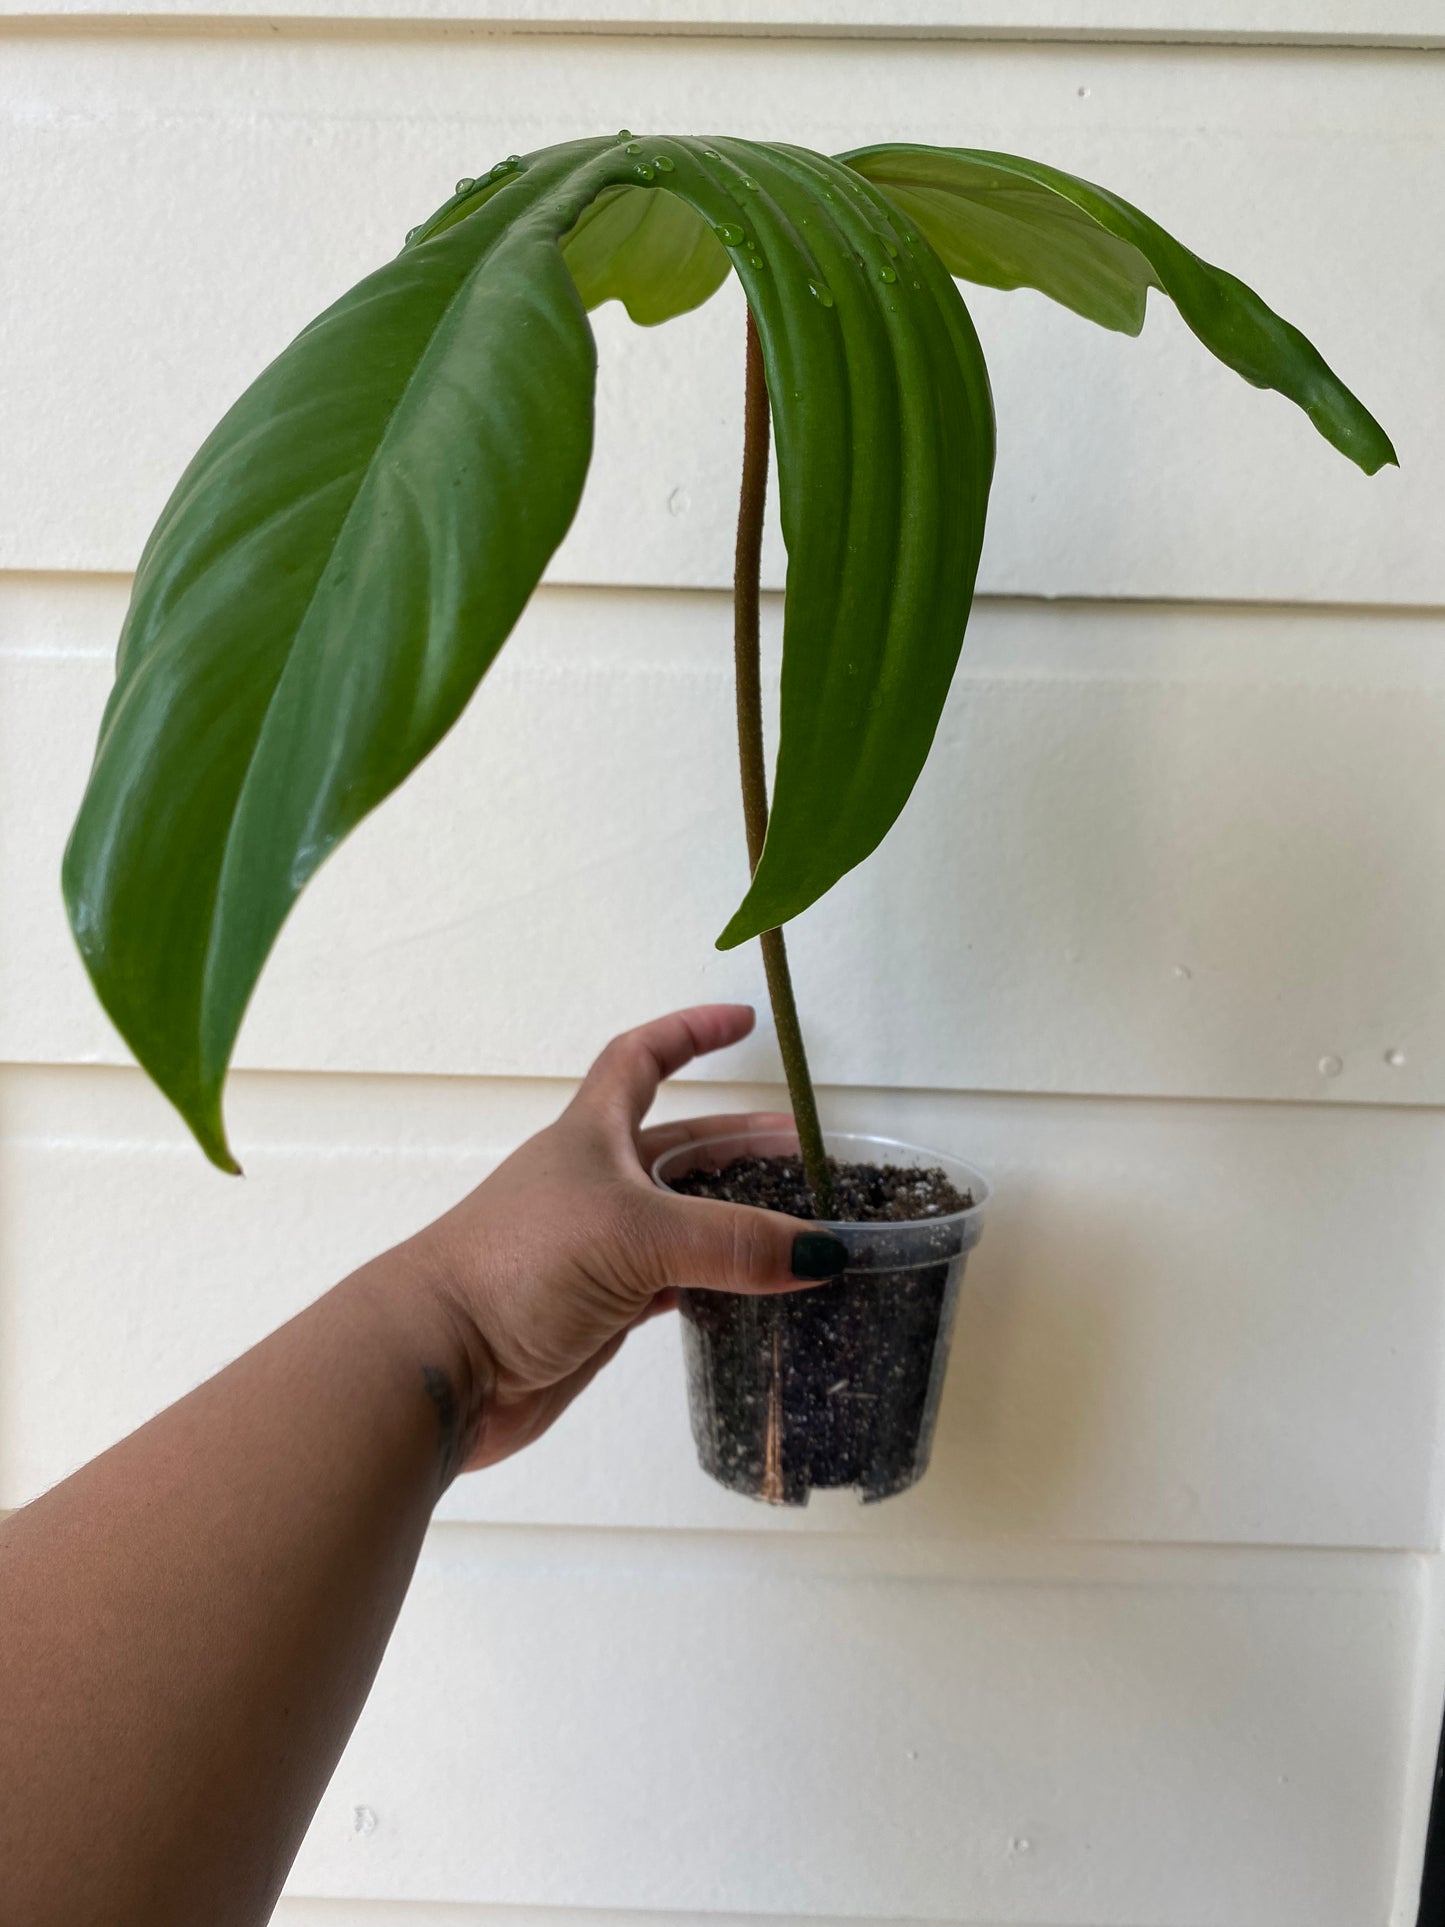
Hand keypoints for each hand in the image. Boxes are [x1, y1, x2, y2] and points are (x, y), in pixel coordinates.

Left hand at [406, 1005, 847, 1471]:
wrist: (441, 1363)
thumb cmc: (519, 1266)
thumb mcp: (635, 1235)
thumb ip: (733, 1242)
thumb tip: (821, 1251)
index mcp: (592, 1136)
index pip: (641, 1059)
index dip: (689, 1033)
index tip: (743, 1021)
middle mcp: (596, 1184)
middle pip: (678, 1147)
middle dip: (740, 1143)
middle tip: (806, 1155)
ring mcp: (598, 1250)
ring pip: (683, 1221)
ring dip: (738, 1218)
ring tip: (802, 1227)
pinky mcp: (601, 1310)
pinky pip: (675, 1285)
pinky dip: (718, 1283)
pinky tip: (756, 1294)